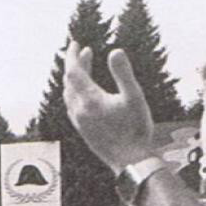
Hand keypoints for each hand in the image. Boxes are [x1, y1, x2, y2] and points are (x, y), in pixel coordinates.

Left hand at [62, 41, 155, 172]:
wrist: (131, 162)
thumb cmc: (136, 130)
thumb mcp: (135, 98)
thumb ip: (123, 74)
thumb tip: (115, 51)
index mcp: (90, 100)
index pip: (73, 72)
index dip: (73, 55)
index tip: (75, 42)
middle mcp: (79, 110)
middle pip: (69, 81)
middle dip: (75, 64)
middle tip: (84, 50)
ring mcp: (79, 121)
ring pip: (69, 93)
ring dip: (74, 78)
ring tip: (86, 65)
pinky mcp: (82, 130)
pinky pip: (72, 104)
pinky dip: (75, 91)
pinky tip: (85, 91)